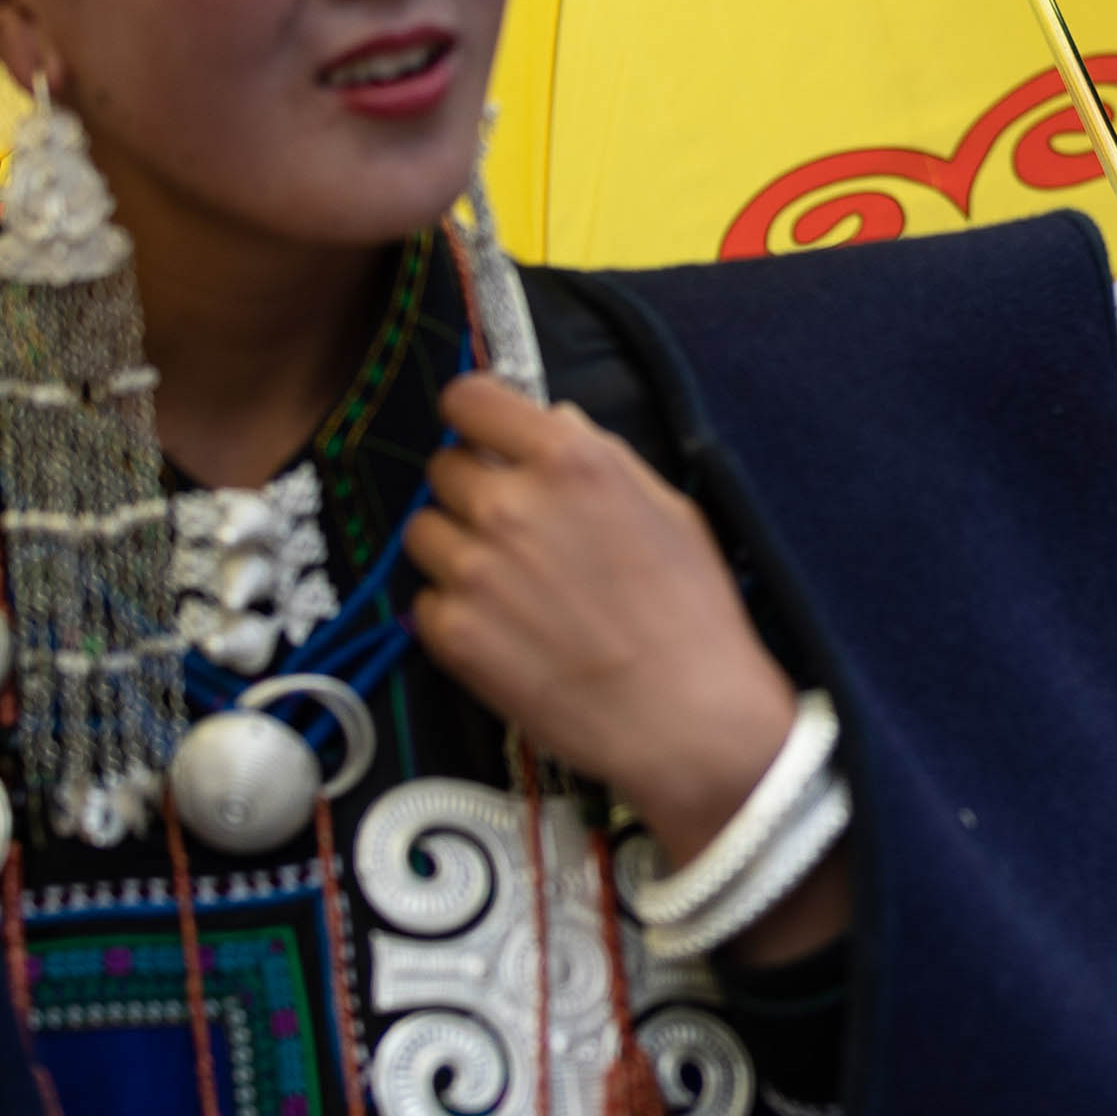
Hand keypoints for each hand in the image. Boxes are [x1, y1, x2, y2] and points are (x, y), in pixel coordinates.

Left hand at [406, 375, 836, 960]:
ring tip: (509, 583)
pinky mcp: (453, 634)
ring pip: (423, 531)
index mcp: (570, 461)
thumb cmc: (693, 615)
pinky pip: (425, 600)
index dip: (473, 413)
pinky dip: (455, 611)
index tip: (480, 430)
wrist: (687, 716)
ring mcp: (475, 570)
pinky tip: (507, 628)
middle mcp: (512, 506)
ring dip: (456, 547)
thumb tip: (552, 423)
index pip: (470, 399)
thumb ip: (599, 456)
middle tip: (515, 527)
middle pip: (443, 467)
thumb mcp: (669, 509)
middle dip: (474, 489)